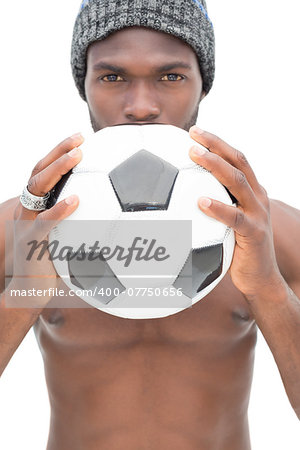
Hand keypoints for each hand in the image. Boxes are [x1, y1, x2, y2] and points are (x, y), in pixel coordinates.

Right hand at [7, 133, 82, 307]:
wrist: (29, 288)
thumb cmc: (52, 259)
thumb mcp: (64, 235)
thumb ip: (79, 220)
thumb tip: (114, 213)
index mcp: (36, 205)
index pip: (44, 170)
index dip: (58, 152)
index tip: (80, 137)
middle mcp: (28, 209)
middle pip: (40, 171)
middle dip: (59, 152)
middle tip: (79, 138)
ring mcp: (27, 223)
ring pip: (38, 189)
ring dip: (58, 170)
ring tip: (77, 157)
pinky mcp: (31, 241)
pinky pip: (44, 222)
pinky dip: (58, 209)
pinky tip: (75, 200)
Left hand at [189, 126, 284, 299]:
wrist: (260, 279)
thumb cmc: (238, 250)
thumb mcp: (227, 224)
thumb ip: (214, 208)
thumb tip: (179, 201)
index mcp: (252, 193)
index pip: (236, 159)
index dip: (218, 143)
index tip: (195, 132)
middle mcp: (258, 198)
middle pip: (238, 162)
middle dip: (215, 144)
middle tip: (192, 134)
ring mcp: (258, 214)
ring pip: (238, 182)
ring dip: (215, 166)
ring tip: (193, 154)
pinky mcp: (254, 233)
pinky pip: (235, 218)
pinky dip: (218, 207)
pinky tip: (200, 201)